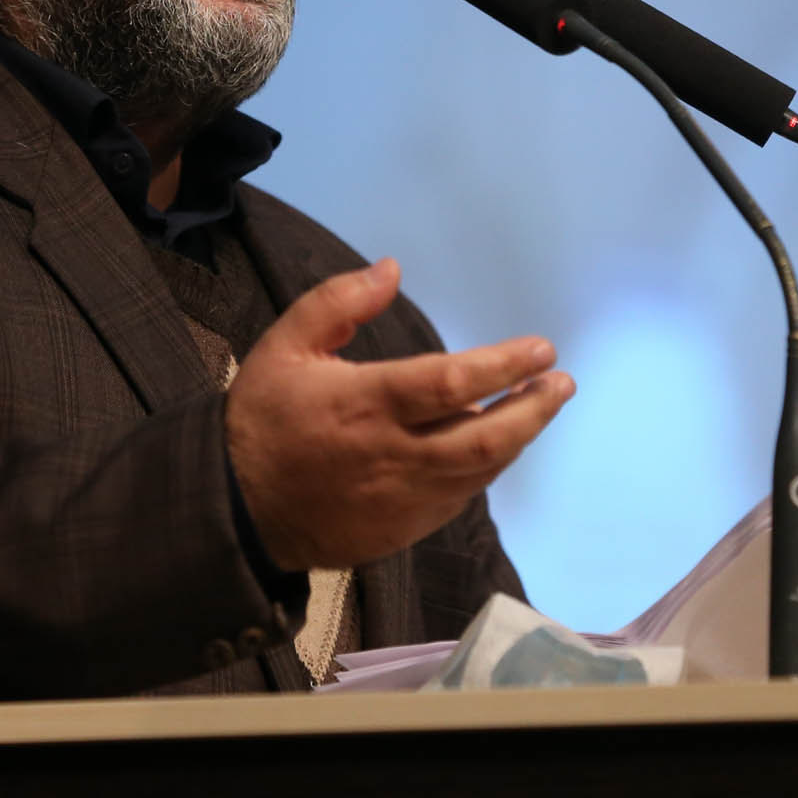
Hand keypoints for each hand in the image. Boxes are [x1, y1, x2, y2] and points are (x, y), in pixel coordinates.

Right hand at [227, 258, 572, 570]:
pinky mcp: (403, 529)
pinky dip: (483, 467)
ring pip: (479, 470)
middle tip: (562, 383)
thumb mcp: (285, 346)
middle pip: (485, 437)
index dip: (503, 366)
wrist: (236, 509)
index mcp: (366, 404)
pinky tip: (494, 443)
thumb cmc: (263, 419)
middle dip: (533, 409)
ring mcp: (403, 499)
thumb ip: (338, 302)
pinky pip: (458, 496)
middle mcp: (394, 456)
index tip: (540, 349)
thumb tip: (393, 268)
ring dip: (517, 437)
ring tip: (540, 406)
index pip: (452, 384)